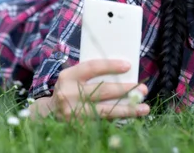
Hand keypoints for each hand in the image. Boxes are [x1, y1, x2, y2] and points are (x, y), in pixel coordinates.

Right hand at [31, 59, 149, 120]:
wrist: (48, 114)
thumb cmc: (68, 90)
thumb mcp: (73, 77)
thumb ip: (91, 74)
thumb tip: (122, 70)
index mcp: (68, 77)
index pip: (92, 67)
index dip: (111, 66)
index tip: (128, 66)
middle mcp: (69, 95)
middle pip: (103, 91)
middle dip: (126, 89)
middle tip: (143, 88)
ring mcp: (73, 113)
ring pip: (106, 111)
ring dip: (128, 109)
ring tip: (144, 108)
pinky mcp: (79, 127)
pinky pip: (103, 122)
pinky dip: (119, 119)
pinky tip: (132, 117)